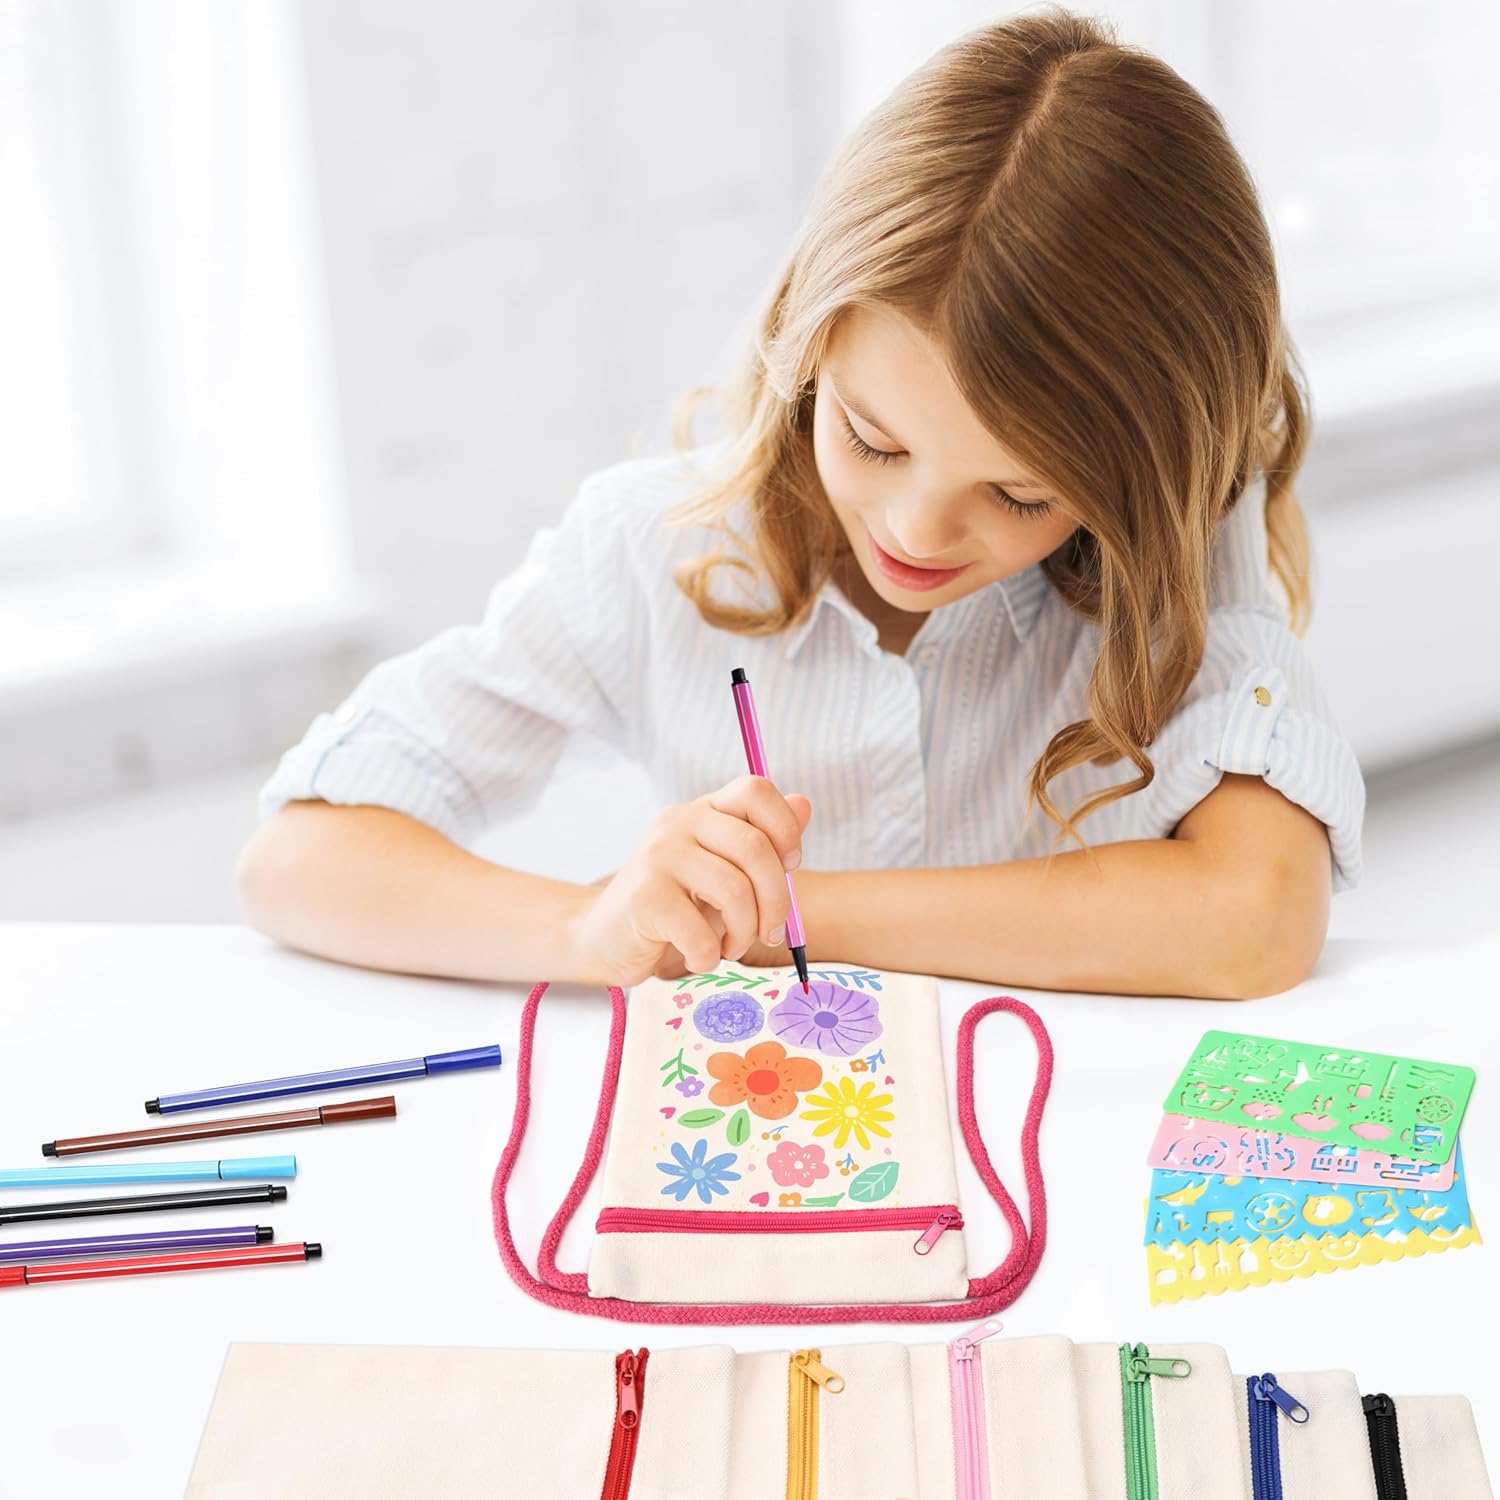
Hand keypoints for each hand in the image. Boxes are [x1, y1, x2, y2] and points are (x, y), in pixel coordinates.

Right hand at [564, 776, 810, 985]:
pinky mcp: (645, 896)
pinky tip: (697, 958)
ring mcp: (658, 855)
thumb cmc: (674, 907)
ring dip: (744, 934)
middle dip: (776, 902)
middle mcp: (679, 822)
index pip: (755, 790)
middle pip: (755, 848)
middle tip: (769, 933)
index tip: (790, 866)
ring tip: (730, 948)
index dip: (784, 828)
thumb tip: (804, 804)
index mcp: (704, 811)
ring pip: (735, 892)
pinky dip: (709, 957)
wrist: (604, 938)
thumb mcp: (723, 872)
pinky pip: (701, 932)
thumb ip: (763, 843)